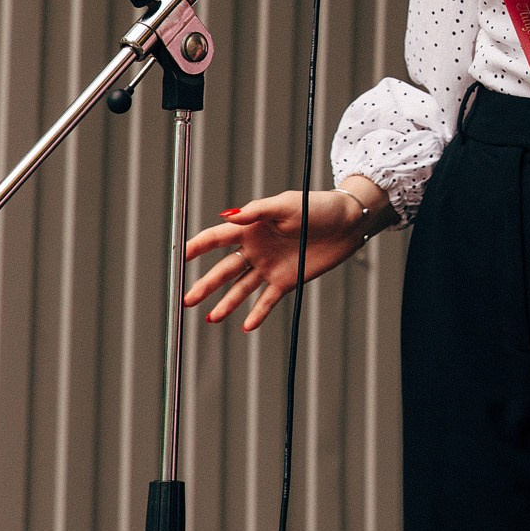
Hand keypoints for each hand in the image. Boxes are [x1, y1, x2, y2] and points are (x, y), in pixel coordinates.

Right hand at [182, 188, 372, 331]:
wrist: (349, 222)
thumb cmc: (318, 206)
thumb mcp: (287, 204)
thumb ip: (257, 211)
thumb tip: (229, 215)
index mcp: (252, 228)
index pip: (218, 238)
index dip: (198, 247)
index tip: (180, 257)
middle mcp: (256, 249)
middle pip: (225, 270)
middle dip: (206, 285)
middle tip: (187, 299)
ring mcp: (270, 266)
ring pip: (241, 289)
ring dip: (226, 303)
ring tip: (210, 318)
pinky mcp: (287, 280)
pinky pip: (268, 300)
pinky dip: (257, 314)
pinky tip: (245, 326)